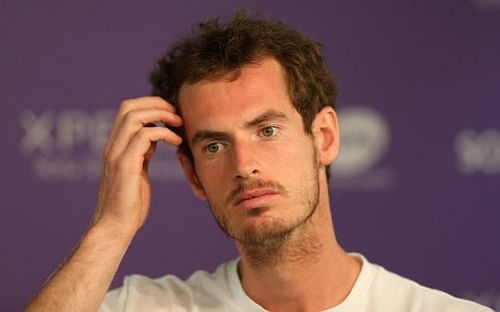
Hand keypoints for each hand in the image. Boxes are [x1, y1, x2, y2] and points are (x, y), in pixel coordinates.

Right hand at [92, 96, 182, 233]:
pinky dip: (163, 133)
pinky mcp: (125, 165)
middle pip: (128, 106)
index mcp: (115, 146)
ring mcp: (116, 154)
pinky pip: (144, 136)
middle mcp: (112, 146)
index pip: (127, 110)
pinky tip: (176, 142)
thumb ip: (142, 153)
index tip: (171, 113)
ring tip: (179, 123)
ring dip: (161, 115)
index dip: (150, 105)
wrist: (115, 226)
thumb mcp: (138, 171)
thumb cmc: (129, 204)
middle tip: (177, 114)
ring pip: (134, 116)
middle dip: (156, 103)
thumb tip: (154, 138)